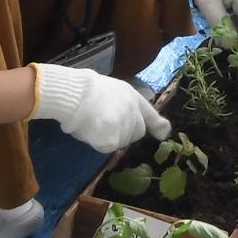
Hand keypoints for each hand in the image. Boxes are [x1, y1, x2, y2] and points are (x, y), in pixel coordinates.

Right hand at [30, 62, 169, 151]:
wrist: (76, 94)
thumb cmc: (86, 90)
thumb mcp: (112, 90)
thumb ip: (128, 105)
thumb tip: (150, 125)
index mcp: (132, 97)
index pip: (150, 115)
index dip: (157, 125)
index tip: (162, 133)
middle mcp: (134, 113)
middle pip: (136, 133)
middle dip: (124, 132)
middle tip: (103, 123)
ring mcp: (125, 127)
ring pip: (120, 142)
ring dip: (109, 137)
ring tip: (92, 122)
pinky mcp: (113, 140)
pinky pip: (107, 147)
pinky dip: (97, 142)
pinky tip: (89, 129)